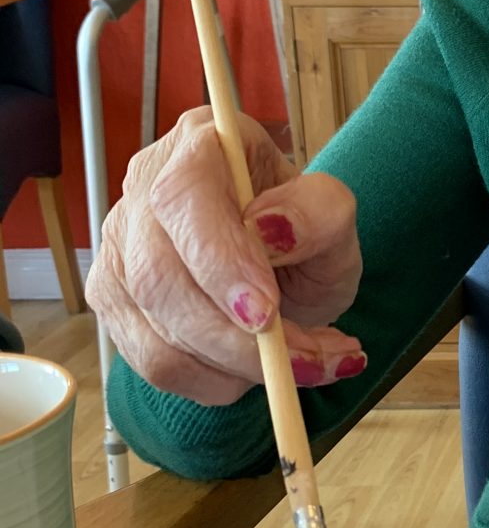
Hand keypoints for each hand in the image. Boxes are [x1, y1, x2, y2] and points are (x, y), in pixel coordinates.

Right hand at [87, 107, 365, 406]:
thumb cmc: (303, 233)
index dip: (219, 261)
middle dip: (235, 337)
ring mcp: (120, 250)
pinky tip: (256, 370)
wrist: (284, 264)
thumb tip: (273, 229)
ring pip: (155, 332)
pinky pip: (155, 363)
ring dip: (236, 366)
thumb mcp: (334, 216)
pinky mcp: (115, 304)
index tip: (266, 313)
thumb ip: (319, 212)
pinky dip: (214, 381)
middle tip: (303, 360)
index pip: (184, 197)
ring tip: (302, 364)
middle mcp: (143, 191)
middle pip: (160, 277)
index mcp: (199, 146)